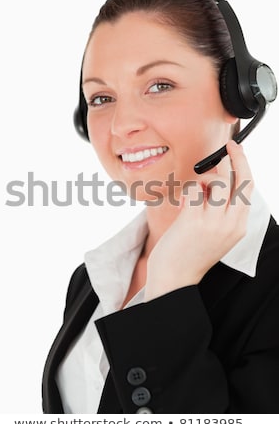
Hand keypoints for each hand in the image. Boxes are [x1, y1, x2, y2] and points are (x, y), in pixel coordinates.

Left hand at [145, 140, 253, 300]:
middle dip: (236, 157)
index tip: (237, 152)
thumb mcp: (216, 233)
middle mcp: (231, 224)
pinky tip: (183, 205)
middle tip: (228, 145)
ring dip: (204, 178)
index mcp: (239, 226)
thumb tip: (215, 178)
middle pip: (241, 179)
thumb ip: (220, 209)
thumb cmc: (190, 253)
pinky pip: (194, 188)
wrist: (174, 278)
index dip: (244, 166)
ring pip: (217, 180)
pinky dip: (188, 190)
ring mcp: (214, 222)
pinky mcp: (194, 220)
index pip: (249, 188)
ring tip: (194, 195)